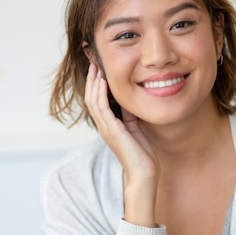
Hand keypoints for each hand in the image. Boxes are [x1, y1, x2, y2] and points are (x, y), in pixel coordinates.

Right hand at [84, 63, 158, 226]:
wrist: (144, 174)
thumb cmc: (142, 154)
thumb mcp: (136, 128)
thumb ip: (129, 114)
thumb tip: (129, 99)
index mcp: (109, 124)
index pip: (97, 99)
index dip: (96, 82)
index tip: (99, 66)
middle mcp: (104, 125)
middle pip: (91, 96)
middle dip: (92, 78)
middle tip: (93, 60)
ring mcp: (106, 128)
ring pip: (93, 100)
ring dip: (93, 82)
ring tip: (95, 66)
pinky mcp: (112, 131)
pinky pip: (101, 108)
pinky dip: (100, 93)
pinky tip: (102, 82)